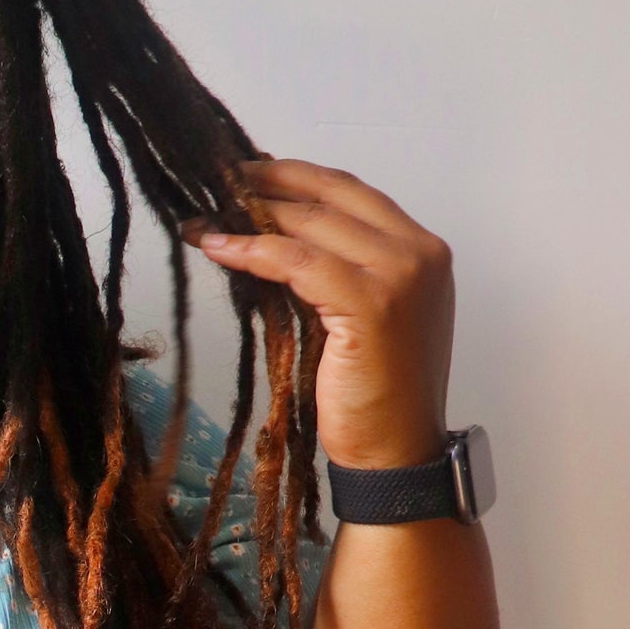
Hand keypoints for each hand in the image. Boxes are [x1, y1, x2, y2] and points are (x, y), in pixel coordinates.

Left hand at [185, 159, 454, 472]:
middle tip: (217, 179)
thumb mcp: (361, 317)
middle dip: (269, 182)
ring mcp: (401, 274)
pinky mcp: (371, 302)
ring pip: (312, 222)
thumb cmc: (377, 397)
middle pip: (332, 195)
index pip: (351, 193)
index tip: (250, 174)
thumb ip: (337, 271)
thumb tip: (273, 236)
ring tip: (206, 214)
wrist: (397, 454)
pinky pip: (297, 261)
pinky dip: (252, 251)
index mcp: (423, 251)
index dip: (296, 176)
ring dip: (252, 215)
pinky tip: (217, 247)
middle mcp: (420, 253)